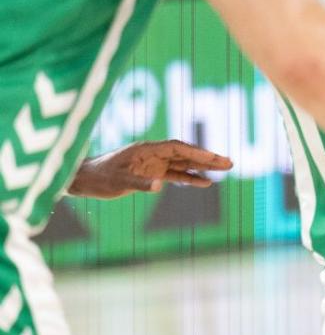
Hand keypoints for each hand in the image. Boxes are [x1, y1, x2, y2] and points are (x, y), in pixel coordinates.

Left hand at [68, 139, 232, 198]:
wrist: (83, 180)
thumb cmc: (98, 178)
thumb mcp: (116, 182)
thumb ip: (138, 183)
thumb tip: (159, 186)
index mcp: (148, 149)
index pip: (179, 148)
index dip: (197, 152)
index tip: (214, 158)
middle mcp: (154, 154)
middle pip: (187, 153)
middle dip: (208, 158)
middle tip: (230, 162)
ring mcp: (155, 163)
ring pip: (184, 163)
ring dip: (204, 166)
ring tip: (226, 169)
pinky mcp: (152, 174)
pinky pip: (176, 174)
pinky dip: (190, 178)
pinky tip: (205, 183)